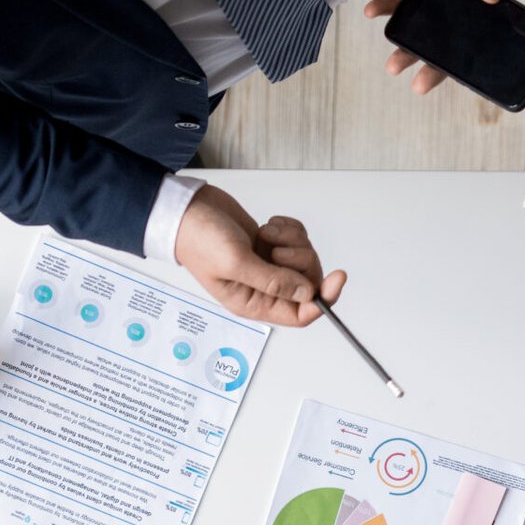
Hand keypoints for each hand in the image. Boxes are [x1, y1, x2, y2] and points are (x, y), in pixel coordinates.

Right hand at [173, 185, 344, 326]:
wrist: (187, 209)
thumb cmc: (198, 239)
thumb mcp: (235, 264)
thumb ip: (273, 282)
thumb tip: (307, 294)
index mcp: (253, 303)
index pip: (299, 315)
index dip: (323, 300)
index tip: (337, 278)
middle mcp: (262, 288)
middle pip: (307, 284)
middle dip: (300, 261)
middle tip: (277, 248)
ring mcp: (267, 264)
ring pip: (304, 259)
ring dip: (293, 241)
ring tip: (266, 234)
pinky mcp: (270, 244)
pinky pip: (297, 239)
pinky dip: (289, 229)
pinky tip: (268, 226)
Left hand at [364, 0, 514, 94]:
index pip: (489, 29)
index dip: (474, 55)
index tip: (459, 77)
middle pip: (456, 33)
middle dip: (435, 59)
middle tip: (417, 82)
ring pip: (429, 21)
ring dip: (410, 39)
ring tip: (392, 61)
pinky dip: (391, 6)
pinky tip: (374, 12)